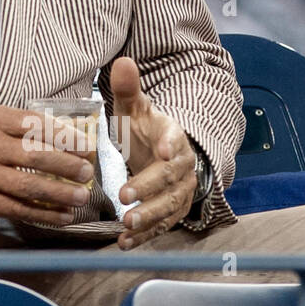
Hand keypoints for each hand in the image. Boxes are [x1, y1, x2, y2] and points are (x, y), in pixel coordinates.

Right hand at [0, 105, 96, 225]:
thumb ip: (24, 126)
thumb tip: (70, 133)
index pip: (36, 125)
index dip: (66, 136)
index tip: (86, 145)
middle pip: (36, 156)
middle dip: (67, 165)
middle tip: (87, 172)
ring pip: (29, 186)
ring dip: (60, 194)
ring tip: (81, 196)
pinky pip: (19, 209)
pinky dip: (44, 215)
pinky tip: (63, 216)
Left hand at [107, 57, 197, 248]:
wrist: (161, 151)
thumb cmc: (144, 128)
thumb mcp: (134, 107)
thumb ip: (128, 88)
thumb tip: (123, 62)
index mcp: (172, 137)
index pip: (174, 140)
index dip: (170, 145)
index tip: (163, 151)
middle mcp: (181, 167)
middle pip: (169, 179)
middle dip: (149, 188)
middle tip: (125, 196)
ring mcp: (179, 191)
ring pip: (168, 206)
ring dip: (149, 217)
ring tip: (127, 224)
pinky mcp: (172, 210)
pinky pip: (161, 225)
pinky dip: (145, 236)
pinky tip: (125, 243)